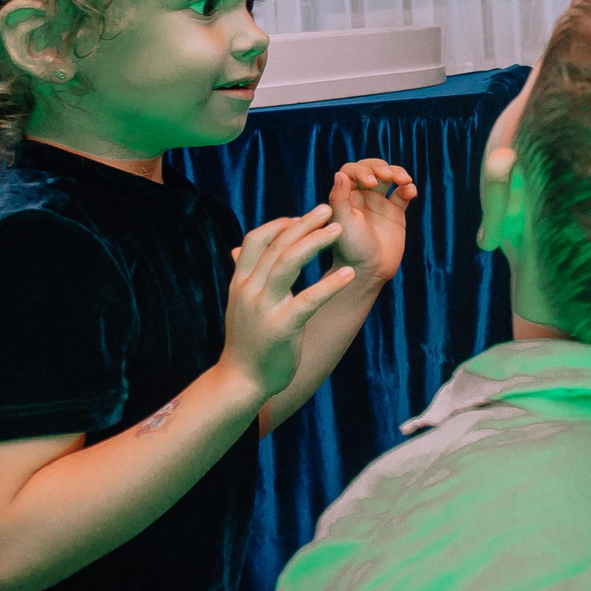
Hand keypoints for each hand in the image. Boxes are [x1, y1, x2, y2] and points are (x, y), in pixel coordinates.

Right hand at [222, 208, 352, 401]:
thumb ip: (245, 275)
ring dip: (315, 242)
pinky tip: (349, 274)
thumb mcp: (240, 303)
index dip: (279, 224)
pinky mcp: (283, 327)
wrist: (241, 380)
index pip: (255, 240)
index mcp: (240, 283)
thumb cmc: (248, 340)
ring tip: (338, 229)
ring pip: (288, 264)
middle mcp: (249, 291)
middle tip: (328, 210)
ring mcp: (264, 309)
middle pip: (276, 246)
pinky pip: (309, 300)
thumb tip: (242, 247)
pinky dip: (330, 284)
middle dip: (304, 224)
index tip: (302, 217)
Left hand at [326, 159, 417, 281]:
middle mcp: (361, 197)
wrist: (369, 271)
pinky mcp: (396, 212)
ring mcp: (379, 203)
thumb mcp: (342, 224)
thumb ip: (339, 198)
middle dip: (381, 168)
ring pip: (389, 177)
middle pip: (371, 169)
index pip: (352, 171)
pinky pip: (403, 193)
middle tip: (388, 177)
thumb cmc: (350, 249)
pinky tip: (410, 192)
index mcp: (345, 197)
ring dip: (397, 172)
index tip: (371, 182)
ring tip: (404, 180)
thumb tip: (340, 174)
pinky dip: (409, 189)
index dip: (362, 171)